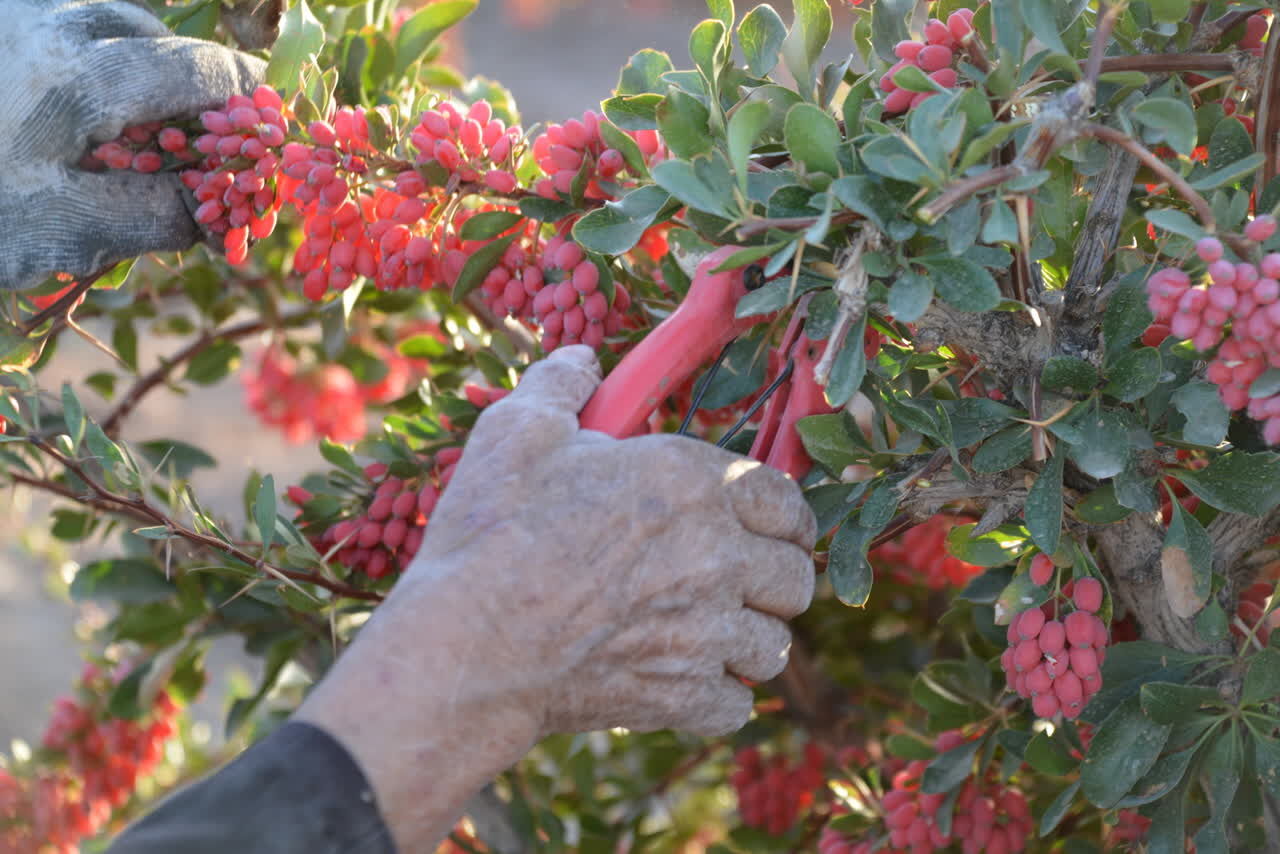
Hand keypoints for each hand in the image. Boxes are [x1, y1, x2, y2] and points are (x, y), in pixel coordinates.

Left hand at [0, 0, 262, 290]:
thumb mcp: (59, 230)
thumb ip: (152, 215)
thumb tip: (219, 210)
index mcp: (81, 77)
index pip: (198, 70)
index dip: (242, 101)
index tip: (260, 134)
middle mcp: (47, 23)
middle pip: (148, 34)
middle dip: (182, 88)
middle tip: (189, 146)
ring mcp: (7, 17)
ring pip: (96, 20)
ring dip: (126, 68)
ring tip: (120, 131)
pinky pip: (50, 28)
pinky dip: (76, 62)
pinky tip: (59, 116)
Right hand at [295, 346, 816, 848]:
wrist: (464, 642)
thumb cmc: (491, 530)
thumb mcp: (517, 430)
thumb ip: (562, 384)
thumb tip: (584, 358)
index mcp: (690, 481)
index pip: (787, 501)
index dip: (784, 516)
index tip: (772, 527)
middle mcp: (716, 555)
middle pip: (796, 578)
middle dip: (774, 579)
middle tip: (742, 582)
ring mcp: (706, 632)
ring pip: (774, 646)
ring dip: (748, 640)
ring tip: (710, 635)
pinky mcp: (683, 696)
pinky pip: (736, 705)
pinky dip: (715, 697)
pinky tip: (683, 681)